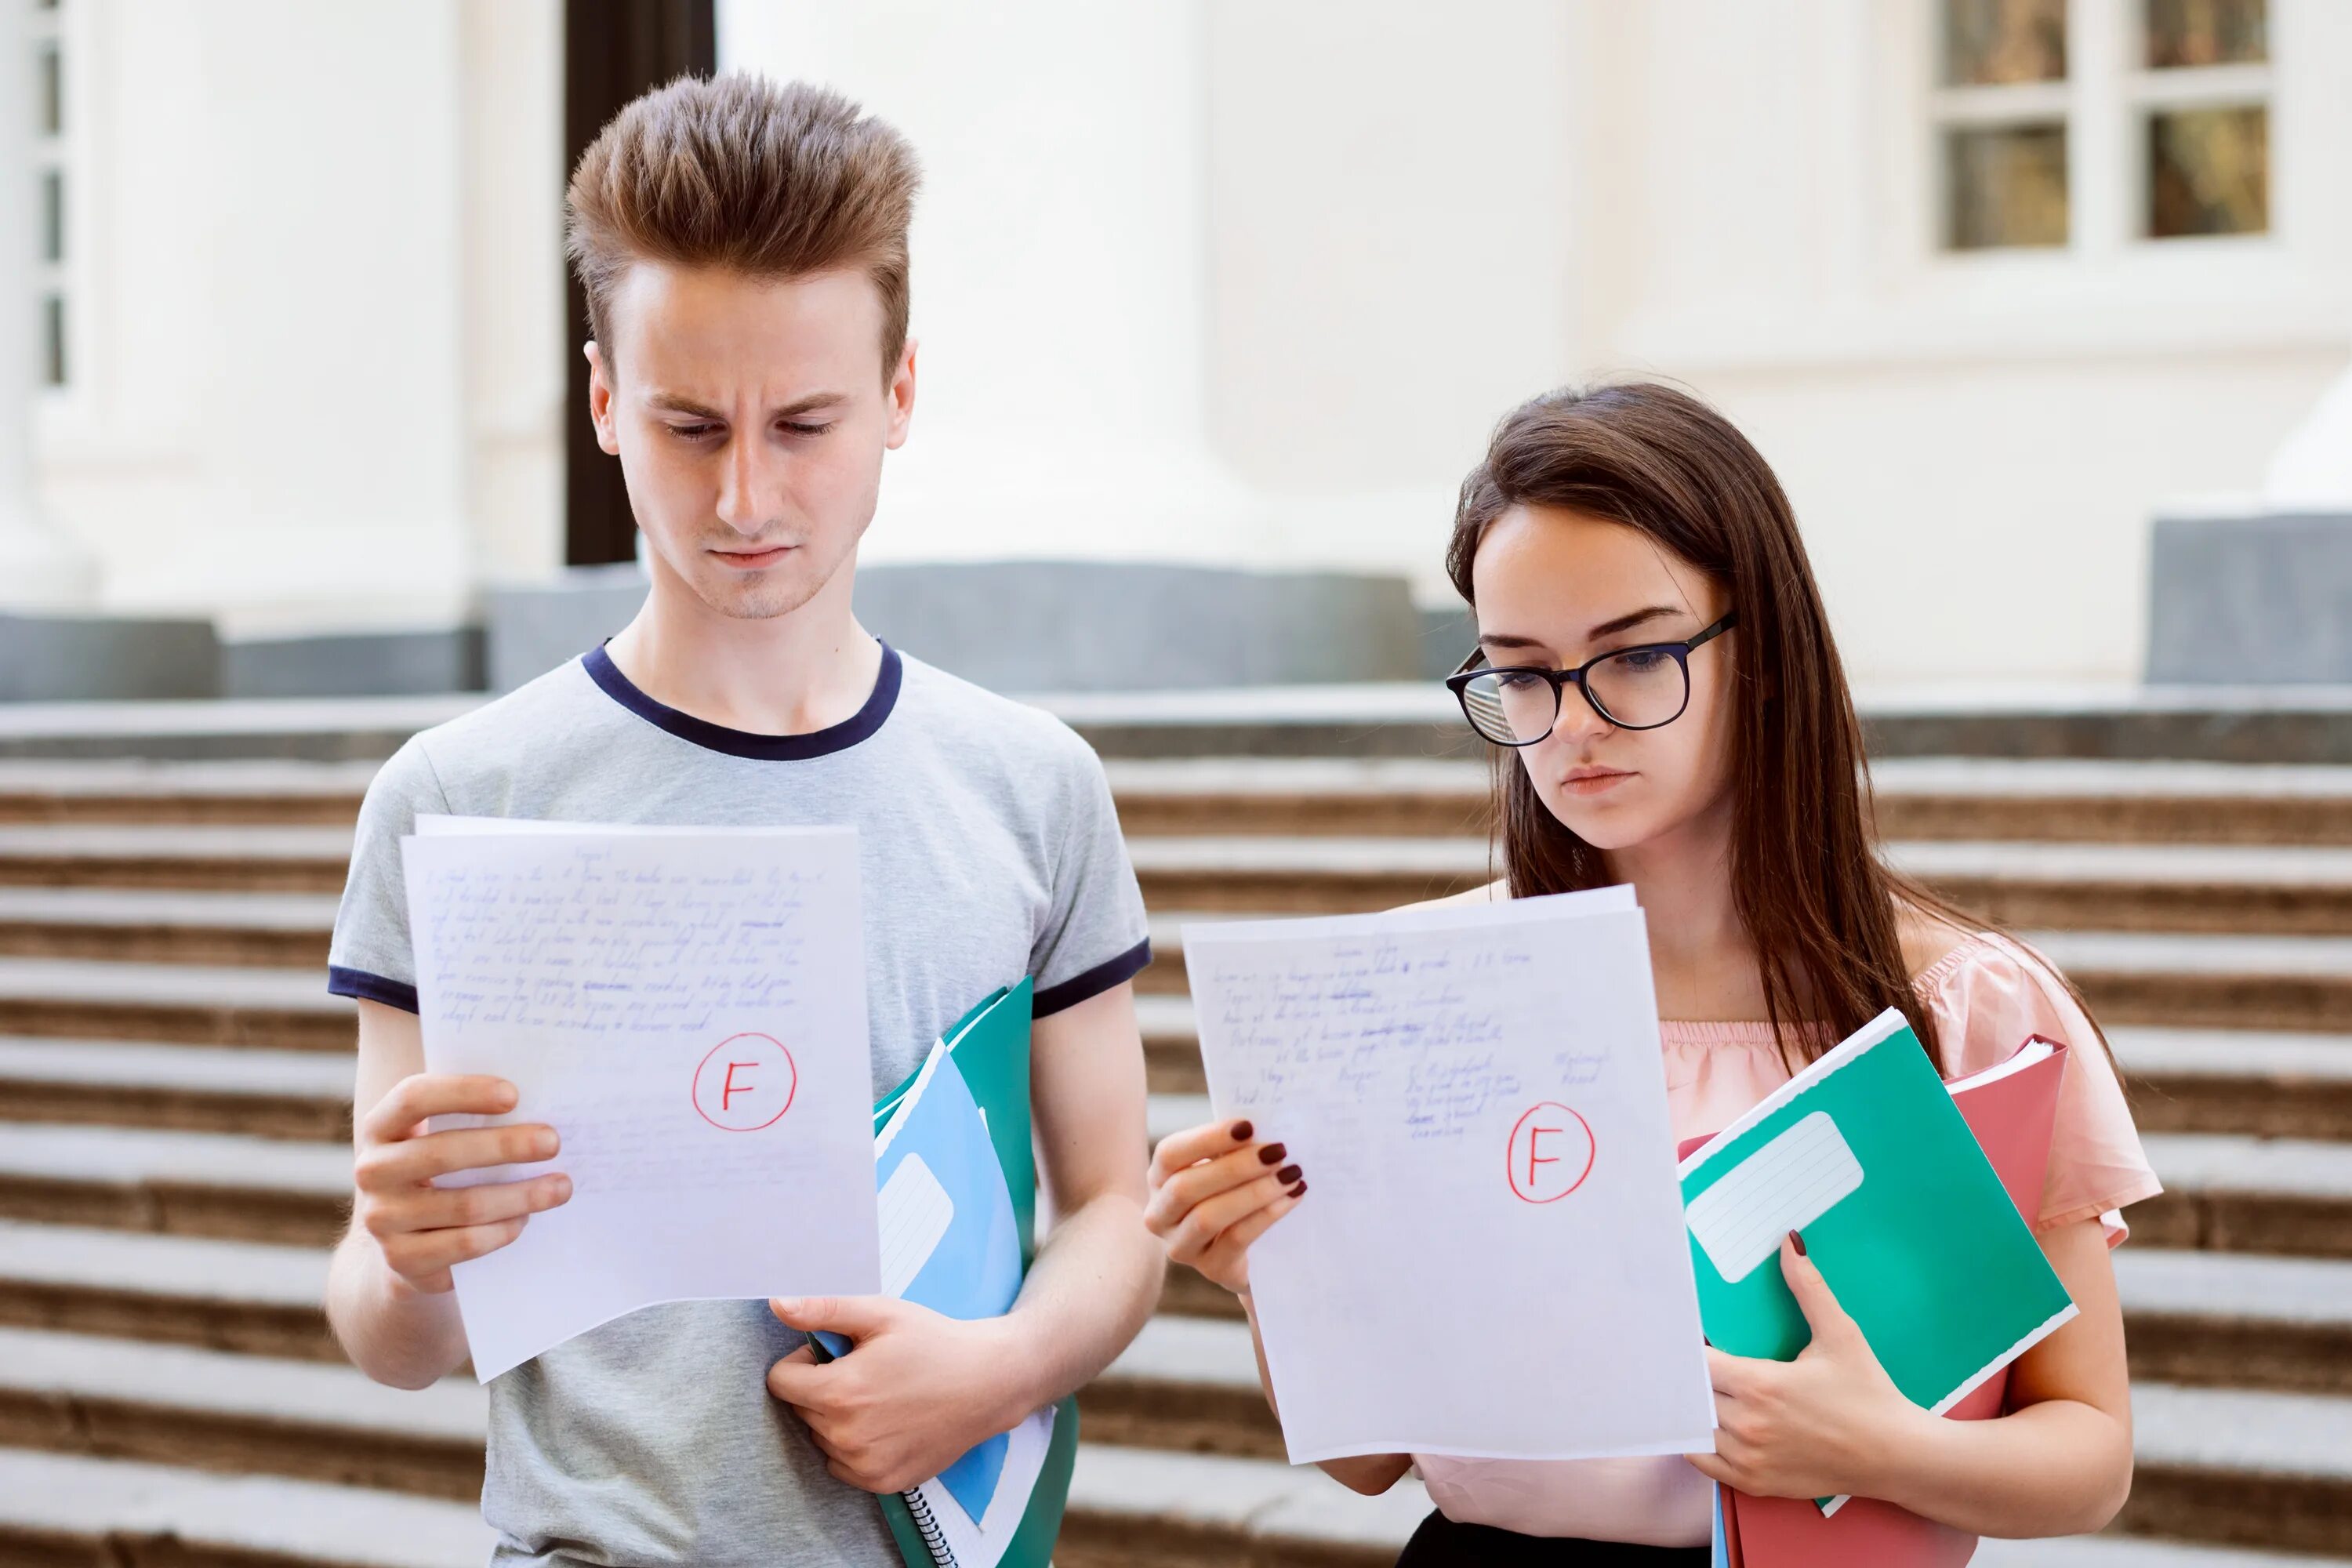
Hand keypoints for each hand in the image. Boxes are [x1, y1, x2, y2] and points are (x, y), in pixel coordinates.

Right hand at [351, 1073, 571, 1295]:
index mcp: (381, 1127)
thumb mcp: (445, 1137)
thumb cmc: (442, 1171)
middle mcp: (372, 1171)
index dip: (463, 1092)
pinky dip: (501, 1232)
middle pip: (442, 1153)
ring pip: (463, 1204)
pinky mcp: (401, 1259)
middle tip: (553, 1142)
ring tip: (561, 1187)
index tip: (514, 1095)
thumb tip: (543, 1100)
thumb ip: (475, 1116)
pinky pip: (462, 1244)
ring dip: (520, 1195)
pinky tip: (525, 1221)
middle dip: (506, 1145)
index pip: (414, 1098)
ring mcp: (382, 1218)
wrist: (408, 1243)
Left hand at [767, 1295, 1031, 1493]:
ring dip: (836, 1418)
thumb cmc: (934, 1342)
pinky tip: (886, 1422)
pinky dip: (854, 1445)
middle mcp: (845, 1436)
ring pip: (820, 1438)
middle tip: (866, 1371)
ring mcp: (864, 1465)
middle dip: (822, 1388)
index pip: (780, 1381)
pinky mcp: (882, 1482)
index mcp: (839, 1392)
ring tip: (880, 1396)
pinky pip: (841, 1464)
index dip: (803, 1360)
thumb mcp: (880, 1313)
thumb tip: (776, 1303)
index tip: (837, 1353)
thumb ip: (823, 1309)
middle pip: (801, 1409)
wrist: (989, 1382)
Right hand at [1143, 1118, 1304, 1296]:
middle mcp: (1160, 1214)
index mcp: (1159, 1178)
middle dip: (1236, 1167)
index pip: (1171, 1154)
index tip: (1248, 1125)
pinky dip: (1267, 1215)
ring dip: (1254, 1192)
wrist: (1248, 1251)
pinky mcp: (1210, 1268)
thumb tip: (1266, 1126)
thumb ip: (1236, 1148)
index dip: (1207, 1138)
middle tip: (1278, 1151)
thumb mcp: (1227, 1167)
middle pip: (1186, 1187)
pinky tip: (1292, 1198)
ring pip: (1208, 1217)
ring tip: (1290, 1174)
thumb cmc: (1235, 1192)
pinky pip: (1236, 1239)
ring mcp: (1181, 1246)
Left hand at [1685, 1231, 1927, 1500]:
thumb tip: (1789, 1243)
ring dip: (1692, 1407)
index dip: (1686, 1348)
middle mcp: (1747, 1424)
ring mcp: (1748, 1458)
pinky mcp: (1754, 1483)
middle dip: (1687, 1374)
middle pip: (1691, 1392)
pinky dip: (1697, 1442)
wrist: (1896, 1454)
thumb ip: (1808, 1288)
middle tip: (1679, 1357)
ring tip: (1693, 1387)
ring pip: (1694, 1426)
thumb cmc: (1868, 1393)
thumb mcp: (1840, 1334)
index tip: (1684, 1336)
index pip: (1697, 1362)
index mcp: (1761, 1385)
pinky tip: (1704, 1422)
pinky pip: (1704, 1461)